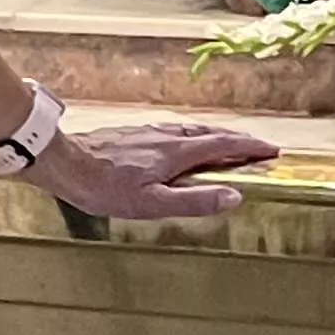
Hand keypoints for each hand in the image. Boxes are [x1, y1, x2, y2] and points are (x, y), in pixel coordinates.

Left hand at [26, 119, 276, 220]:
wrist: (64, 163)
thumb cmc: (105, 187)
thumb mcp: (153, 203)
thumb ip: (194, 200)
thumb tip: (233, 197)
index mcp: (176, 152)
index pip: (223, 145)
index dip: (249, 147)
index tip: (271, 150)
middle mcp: (165, 136)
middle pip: (210, 133)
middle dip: (237, 139)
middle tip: (257, 147)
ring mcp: (148, 132)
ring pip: (190, 130)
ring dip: (214, 136)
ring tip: (227, 144)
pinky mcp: (132, 134)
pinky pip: (173, 131)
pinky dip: (191, 136)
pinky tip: (182, 143)